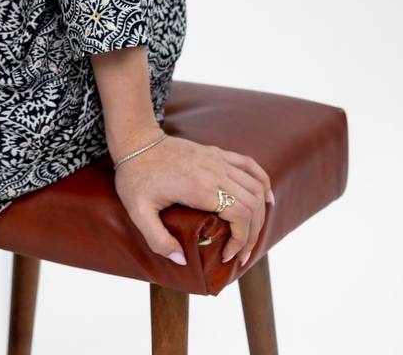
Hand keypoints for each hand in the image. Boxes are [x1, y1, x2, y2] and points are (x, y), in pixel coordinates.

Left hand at [113, 131, 273, 267]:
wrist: (136, 141)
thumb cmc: (136, 176)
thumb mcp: (139, 212)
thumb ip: (158, 240)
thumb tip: (181, 260)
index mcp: (200, 187)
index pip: (239, 215)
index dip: (241, 241)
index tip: (227, 256)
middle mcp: (215, 172)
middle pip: (252, 204)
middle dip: (252, 235)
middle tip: (240, 256)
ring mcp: (218, 160)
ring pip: (255, 187)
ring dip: (260, 214)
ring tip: (251, 236)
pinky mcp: (217, 153)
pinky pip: (250, 165)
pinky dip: (263, 182)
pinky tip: (266, 198)